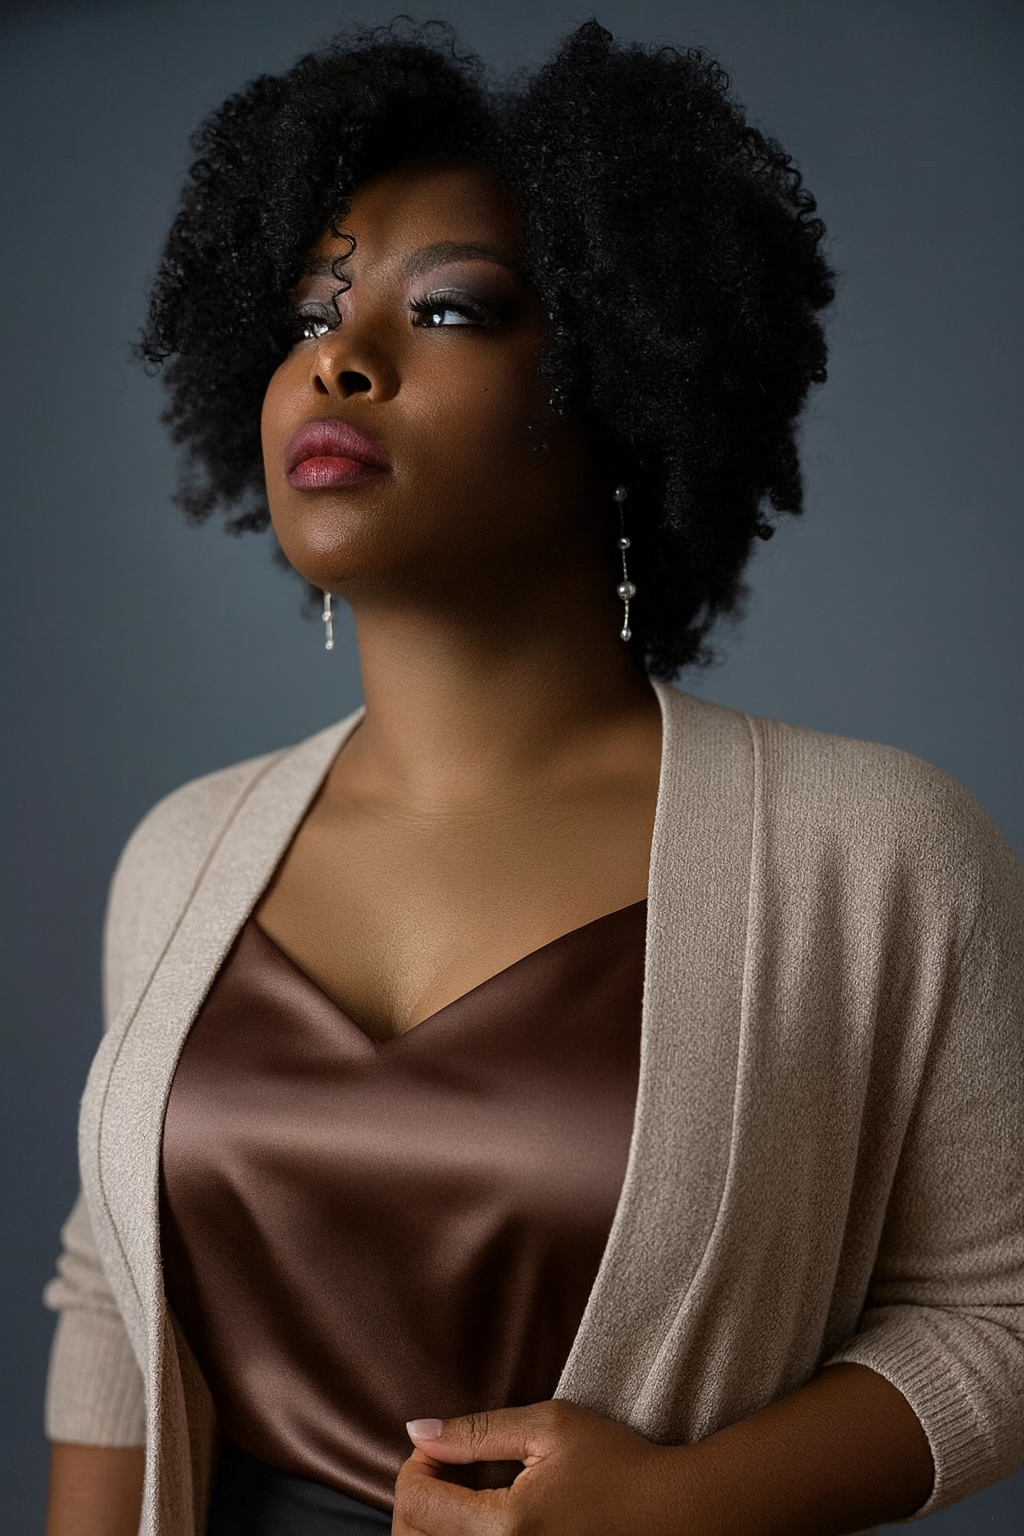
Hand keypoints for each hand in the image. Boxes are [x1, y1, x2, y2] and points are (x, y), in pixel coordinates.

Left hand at [393, 1398, 689, 1535]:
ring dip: (434, 1526)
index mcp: (504, 1529)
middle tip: (449, 1471)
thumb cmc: (619, 1465)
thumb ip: (478, 1430)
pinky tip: (485, 1522)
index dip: (419, 1464)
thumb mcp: (550, 1427)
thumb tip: (417, 1432)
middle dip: (419, 1499)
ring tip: (466, 1497)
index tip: (447, 1448)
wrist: (676, 1517)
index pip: (414, 1502)